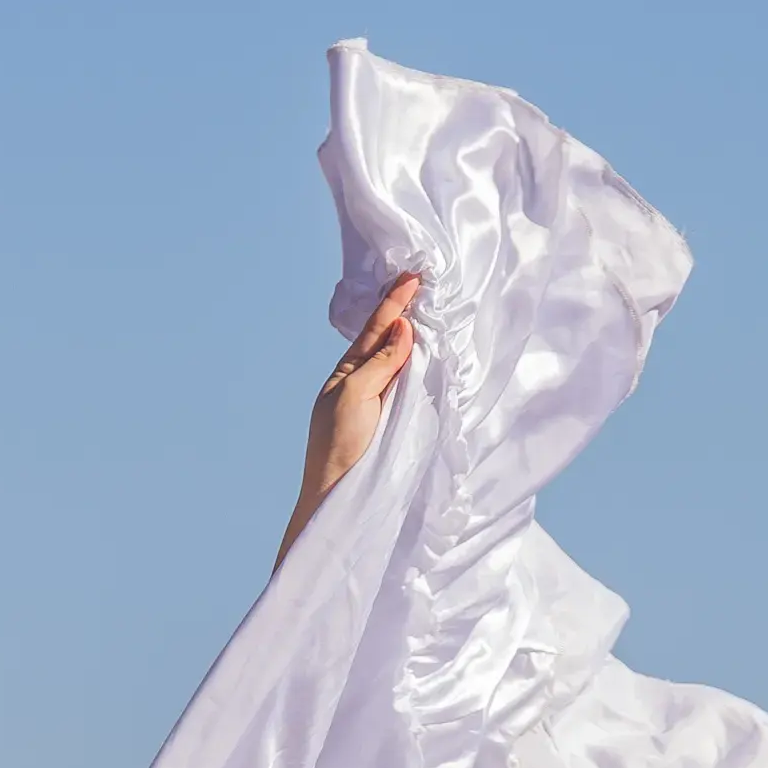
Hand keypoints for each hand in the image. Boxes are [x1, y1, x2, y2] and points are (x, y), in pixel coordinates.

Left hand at [283, 271, 423, 559]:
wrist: (336, 491)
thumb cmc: (339, 443)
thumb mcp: (355, 395)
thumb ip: (380, 362)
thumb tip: (403, 327)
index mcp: (348, 371)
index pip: (375, 328)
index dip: (394, 302)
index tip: (413, 276)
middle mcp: (364, 380)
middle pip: (388, 338)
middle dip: (404, 310)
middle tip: (422, 280)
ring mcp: (380, 398)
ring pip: (401, 357)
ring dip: (414, 333)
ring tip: (430, 306)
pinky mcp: (394, 417)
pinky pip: (409, 380)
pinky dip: (419, 361)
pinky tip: (429, 349)